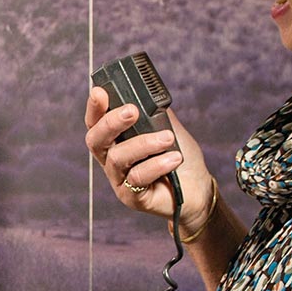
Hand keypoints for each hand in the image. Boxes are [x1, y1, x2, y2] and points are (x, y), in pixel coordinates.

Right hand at [85, 86, 216, 224]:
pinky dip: (157, 164)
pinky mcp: (131, 197)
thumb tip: (146, 92)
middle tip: (132, 111)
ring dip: (144, 144)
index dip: (94, 108)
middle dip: (111, 122)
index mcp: (115, 140)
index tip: (100, 93)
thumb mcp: (166, 127)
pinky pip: (137, 178)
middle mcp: (111, 160)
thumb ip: (153, 112)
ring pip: (118, 158)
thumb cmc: (177, 155)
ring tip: (168, 138)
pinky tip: (174, 158)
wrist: (197, 186)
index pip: (96, 122)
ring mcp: (119, 180)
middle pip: (96, 140)